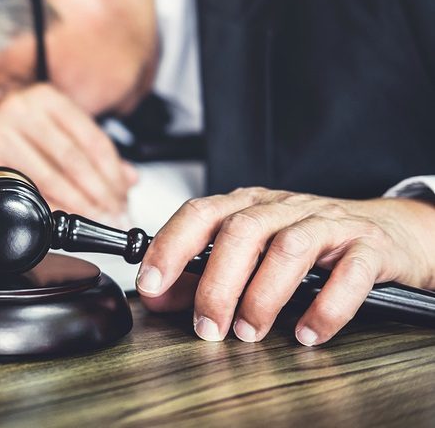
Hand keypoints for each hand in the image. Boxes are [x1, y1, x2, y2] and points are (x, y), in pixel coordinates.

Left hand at [135, 187, 434, 344]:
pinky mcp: (368, 246)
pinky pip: (349, 273)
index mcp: (248, 205)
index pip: (200, 213)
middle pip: (241, 231)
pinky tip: (307, 332)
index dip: (170, 246)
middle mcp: (284, 208)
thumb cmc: (309, 246)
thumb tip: (159, 295)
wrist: (386, 233)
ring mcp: (328, 223)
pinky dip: (326, 307)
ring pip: (289, 248)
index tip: (151, 284)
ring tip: (249, 332)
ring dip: (263, 296)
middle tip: (207, 326)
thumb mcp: (252, 254)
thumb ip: (202, 274)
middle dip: (217, 283)